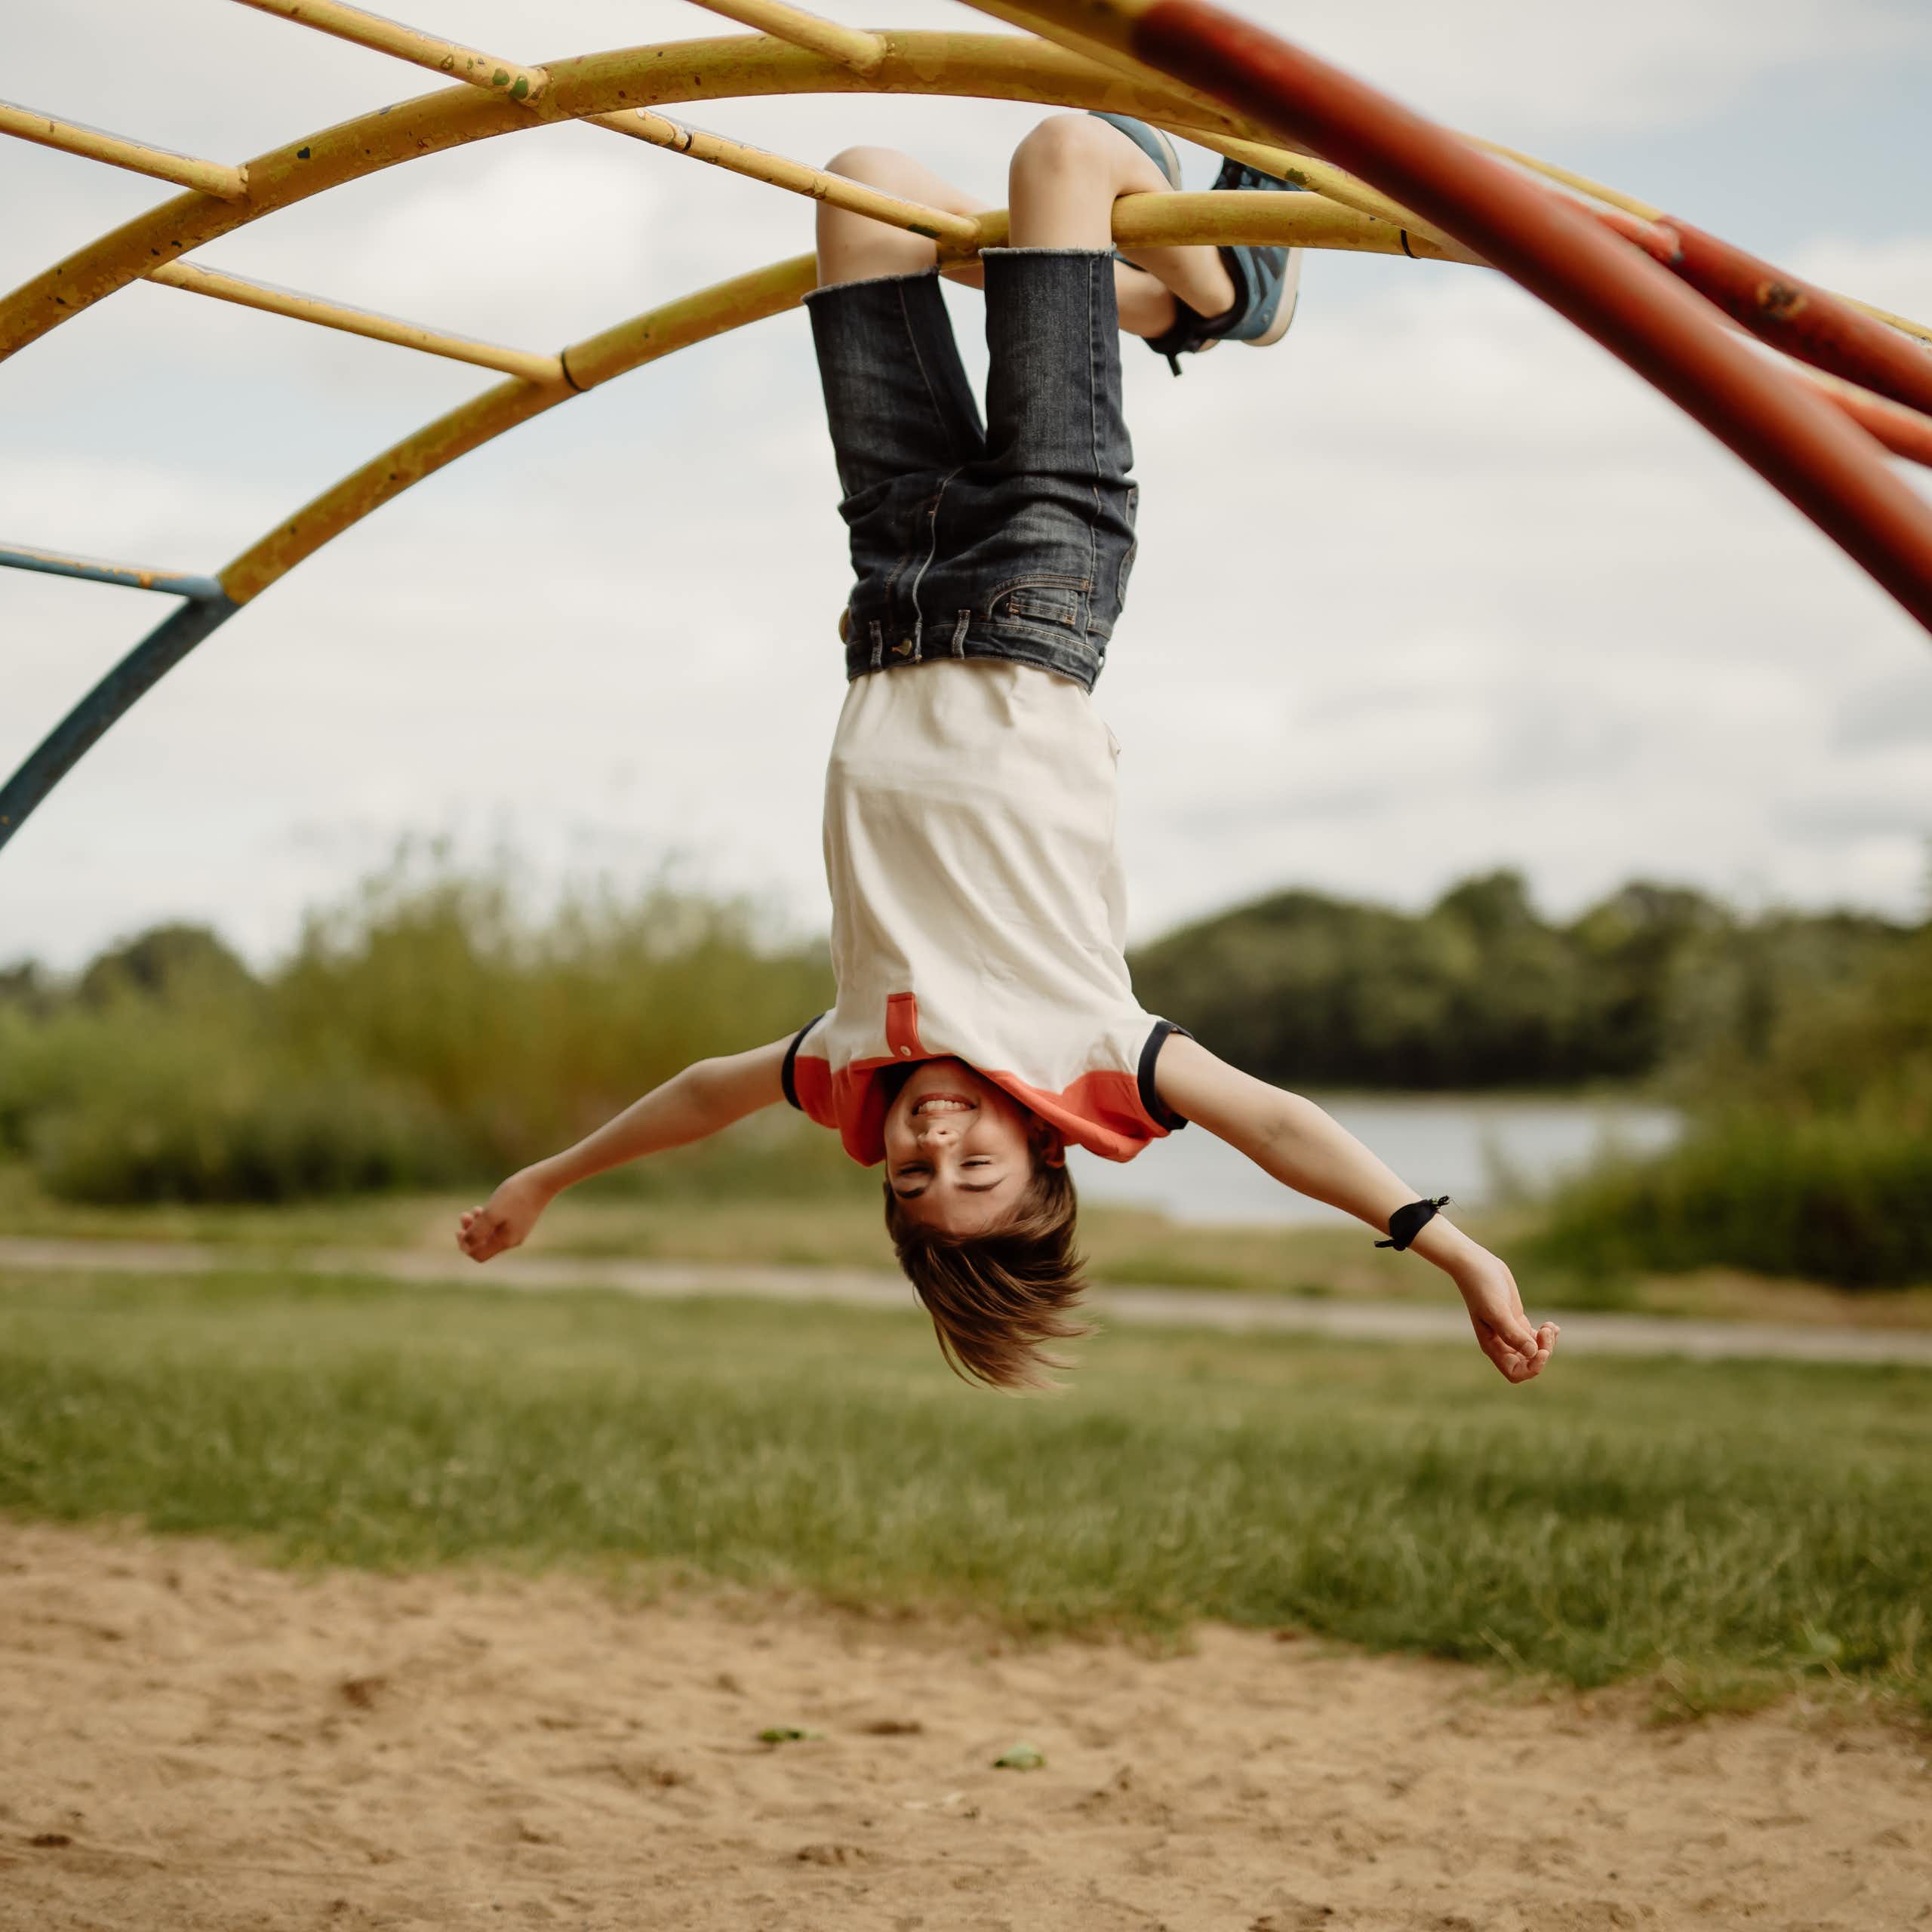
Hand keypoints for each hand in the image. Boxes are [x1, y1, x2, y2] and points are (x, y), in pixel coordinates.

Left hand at [457, 1167, 553, 1262]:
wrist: (541, 1182)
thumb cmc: (514, 1196)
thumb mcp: (491, 1213)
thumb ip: (476, 1231)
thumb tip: (466, 1245)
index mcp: (505, 1241)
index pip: (479, 1255)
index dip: (465, 1246)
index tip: (459, 1229)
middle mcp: (512, 1240)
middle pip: (484, 1246)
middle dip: (470, 1233)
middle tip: (464, 1215)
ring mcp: (517, 1231)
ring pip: (491, 1235)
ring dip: (478, 1225)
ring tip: (473, 1209)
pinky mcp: (521, 1221)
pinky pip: (499, 1227)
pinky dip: (489, 1220)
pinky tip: (486, 1207)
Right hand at [1450, 1248, 1557, 1384]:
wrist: (1476, 1264)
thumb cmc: (1482, 1287)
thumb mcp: (1497, 1310)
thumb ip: (1513, 1333)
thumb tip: (1533, 1352)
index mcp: (1492, 1346)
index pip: (1514, 1372)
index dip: (1532, 1367)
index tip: (1541, 1350)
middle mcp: (1500, 1343)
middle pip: (1527, 1363)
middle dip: (1542, 1352)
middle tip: (1546, 1330)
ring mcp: (1510, 1332)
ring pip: (1534, 1351)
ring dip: (1546, 1343)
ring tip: (1549, 1326)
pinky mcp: (1516, 1319)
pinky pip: (1535, 1337)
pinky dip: (1546, 1335)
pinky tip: (1551, 1325)